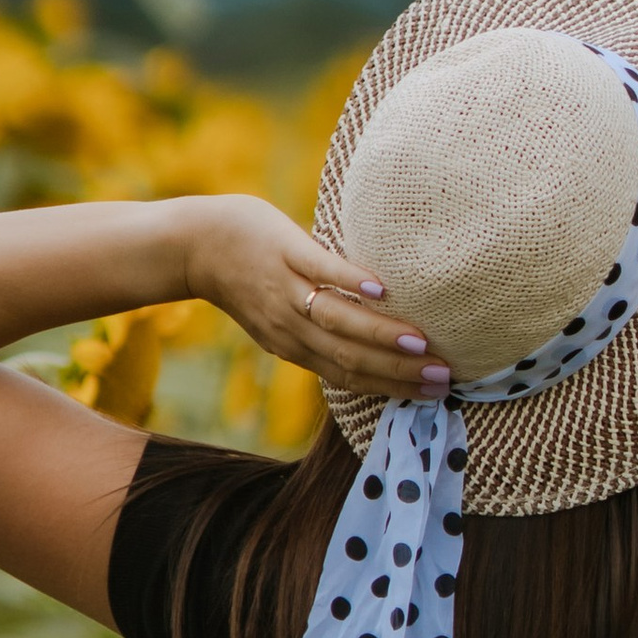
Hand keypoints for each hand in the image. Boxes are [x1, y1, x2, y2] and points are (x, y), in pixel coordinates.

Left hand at [180, 196, 451, 405]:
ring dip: (381, 336)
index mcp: (294, 346)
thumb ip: (318, 329)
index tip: (435, 393)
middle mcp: (290, 328)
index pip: (349, 376)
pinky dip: (350, 283)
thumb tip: (370, 337)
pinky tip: (381, 288)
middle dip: (399, 371)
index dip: (392, 388)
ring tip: (422, 344)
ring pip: (338, 322)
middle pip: (350, 358)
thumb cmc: (246, 277)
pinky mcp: (283, 253)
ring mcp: (286, 291)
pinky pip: (319, 271)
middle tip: (444, 377)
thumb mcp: (278, 317)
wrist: (194, 244)